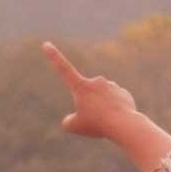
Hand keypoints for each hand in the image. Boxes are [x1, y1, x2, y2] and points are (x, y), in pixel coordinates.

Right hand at [45, 42, 170, 171]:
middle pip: (87, 97)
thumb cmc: (97, 125)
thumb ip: (68, 122)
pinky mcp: (124, 93)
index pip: (63, 69)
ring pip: (102, 100)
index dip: (54, 56)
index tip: (46, 44)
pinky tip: (118, 119)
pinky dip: (114, 111)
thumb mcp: (75, 127)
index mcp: (81, 87)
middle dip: (89, 107)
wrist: (124, 124)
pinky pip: (115, 103)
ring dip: (102, 109)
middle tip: (95, 120)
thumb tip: (70, 120)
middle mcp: (96, 82)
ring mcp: (112, 86)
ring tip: (107, 120)